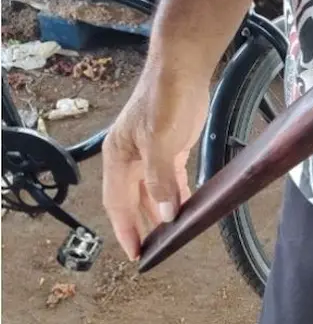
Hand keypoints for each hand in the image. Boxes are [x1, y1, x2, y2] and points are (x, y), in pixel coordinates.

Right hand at [102, 64, 209, 259]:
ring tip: (168, 236)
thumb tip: (163, 214)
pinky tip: (183, 208)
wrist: (182, 70)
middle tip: (153, 251)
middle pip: (132, 201)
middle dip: (140, 226)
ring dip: (158, 212)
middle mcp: (130, 158)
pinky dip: (175, 195)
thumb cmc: (165, 100)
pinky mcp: (170, 148)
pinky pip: (169, 180)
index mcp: (118, 158)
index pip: (117, 203)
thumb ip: (160, 179)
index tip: (135, 254)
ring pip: (151, 191)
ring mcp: (150, 153)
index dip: (125, 229)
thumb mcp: (160, 142)